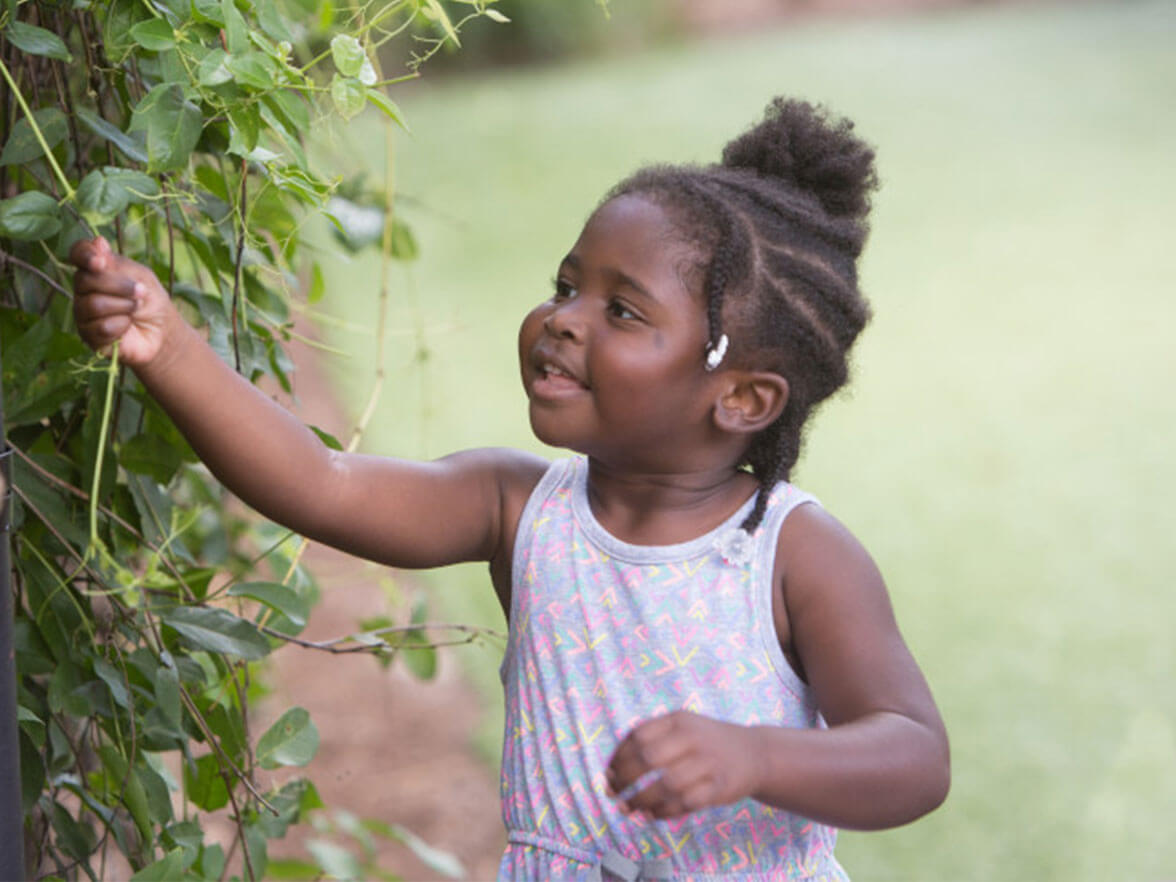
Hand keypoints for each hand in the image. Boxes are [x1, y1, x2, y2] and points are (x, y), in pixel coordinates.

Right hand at [71, 237, 173, 365]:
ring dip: (124, 306)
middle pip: (86, 280)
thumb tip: (97, 241)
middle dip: (120, 286)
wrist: (162, 331)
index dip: (84, 255)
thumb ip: (118, 264)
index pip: (78, 253)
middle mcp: (83, 289)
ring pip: (94, 305)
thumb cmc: (151, 301)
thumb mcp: (141, 277)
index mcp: (95, 269)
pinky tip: (128, 326)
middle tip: (140, 292)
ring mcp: (83, 313)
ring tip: (136, 310)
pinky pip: (101, 327)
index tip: (100, 262)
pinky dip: (122, 325)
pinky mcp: (88, 335)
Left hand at [605, 711, 759, 818]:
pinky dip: (664, 812)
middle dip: (625, 779)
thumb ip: (651, 740)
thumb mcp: (682, 727)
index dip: (618, 756)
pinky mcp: (720, 787)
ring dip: (641, 800)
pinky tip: (653, 814)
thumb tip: (611, 771)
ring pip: (666, 784)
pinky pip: (686, 803)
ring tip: (628, 808)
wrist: (755, 752)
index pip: (639, 735)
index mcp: (679, 720)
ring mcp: (709, 762)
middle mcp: (694, 738)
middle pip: (649, 758)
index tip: (609, 773)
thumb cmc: (706, 742)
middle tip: (613, 793)